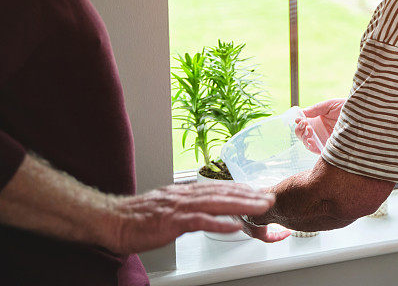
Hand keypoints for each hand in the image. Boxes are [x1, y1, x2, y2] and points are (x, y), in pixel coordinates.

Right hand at [104, 181, 290, 253]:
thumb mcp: (169, 208)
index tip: (258, 191)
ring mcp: (179, 208)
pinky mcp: (171, 222)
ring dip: (241, 205)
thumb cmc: (139, 217)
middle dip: (249, 196)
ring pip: (216, 203)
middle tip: (269, 198)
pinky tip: (233, 225)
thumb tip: (206, 211)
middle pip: (223, 193)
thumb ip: (189, 207)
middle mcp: (186, 195)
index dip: (241, 189)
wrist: (112, 220)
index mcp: (186, 192)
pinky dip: (218, 223)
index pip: (219, 188)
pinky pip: (199, 221)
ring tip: (260, 207)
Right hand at [294, 98, 344, 153]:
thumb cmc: (347, 108)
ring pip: (307, 143)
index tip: (299, 118)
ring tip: (309, 129)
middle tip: (304, 124)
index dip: (299, 122)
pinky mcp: (329, 148)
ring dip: (303, 136)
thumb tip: (302, 112)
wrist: (361, 115)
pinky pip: (316, 150)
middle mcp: (319, 132)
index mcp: (318, 121)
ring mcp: (323, 140)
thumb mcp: (330, 105)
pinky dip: (310, 146)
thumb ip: (316, 108)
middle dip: (299, 130)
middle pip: (303, 135)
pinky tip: (310, 139)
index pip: (304, 124)